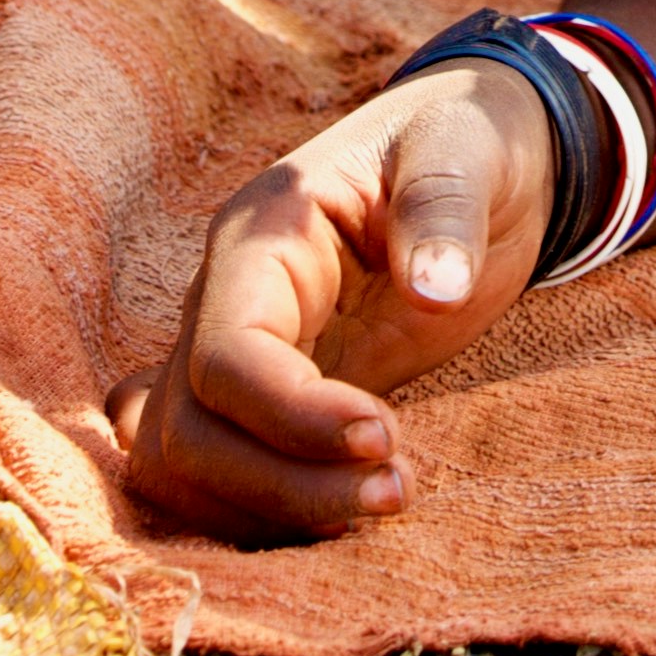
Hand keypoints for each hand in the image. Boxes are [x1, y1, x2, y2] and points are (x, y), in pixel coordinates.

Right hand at [111, 58, 554, 540]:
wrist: (471, 156)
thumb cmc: (463, 140)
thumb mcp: (466, 152)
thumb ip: (446, 209)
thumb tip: (435, 288)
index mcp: (266, 231)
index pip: (224, 353)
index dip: (290, 415)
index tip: (385, 438)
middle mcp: (230, 294)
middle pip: (191, 427)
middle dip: (284, 482)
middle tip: (396, 489)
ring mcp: (241, 347)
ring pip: (183, 461)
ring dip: (268, 510)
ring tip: (380, 502)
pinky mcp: (270, 393)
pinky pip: (211, 470)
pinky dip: (256, 511)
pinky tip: (338, 515)